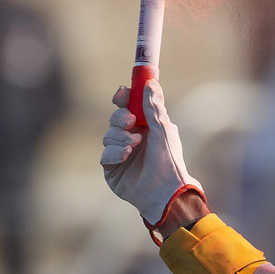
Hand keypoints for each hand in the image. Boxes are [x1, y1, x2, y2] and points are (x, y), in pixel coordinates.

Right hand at [102, 80, 203, 228]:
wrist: (166, 191)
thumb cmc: (169, 161)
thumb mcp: (163, 129)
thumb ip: (154, 106)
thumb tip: (151, 82)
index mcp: (146, 129)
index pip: (129, 108)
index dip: (123, 98)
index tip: (123, 92)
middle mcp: (132, 140)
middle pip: (115, 119)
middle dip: (121, 118)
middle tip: (131, 121)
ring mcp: (121, 155)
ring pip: (108, 135)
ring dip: (120, 137)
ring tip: (134, 145)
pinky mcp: (112, 170)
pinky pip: (105, 154)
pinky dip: (115, 152)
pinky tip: (126, 155)